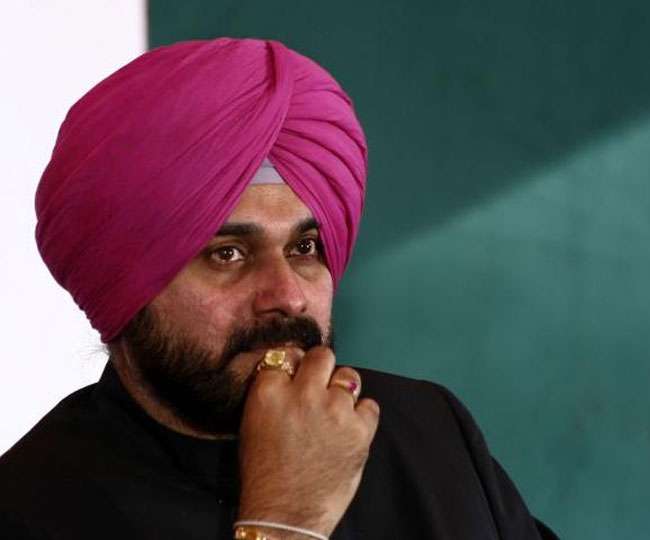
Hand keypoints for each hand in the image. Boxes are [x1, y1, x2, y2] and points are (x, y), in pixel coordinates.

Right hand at [237, 346, 379, 536]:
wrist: (285, 515)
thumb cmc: (264, 473)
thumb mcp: (253, 423)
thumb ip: (272, 393)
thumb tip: (293, 373)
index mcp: (269, 392)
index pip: (287, 355)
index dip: (294, 366)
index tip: (297, 376)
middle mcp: (303, 394)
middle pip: (323, 356)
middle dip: (322, 368)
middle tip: (320, 386)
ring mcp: (334, 410)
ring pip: (349, 377)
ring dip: (343, 391)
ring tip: (336, 412)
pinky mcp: (359, 430)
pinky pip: (370, 406)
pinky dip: (361, 416)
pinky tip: (349, 430)